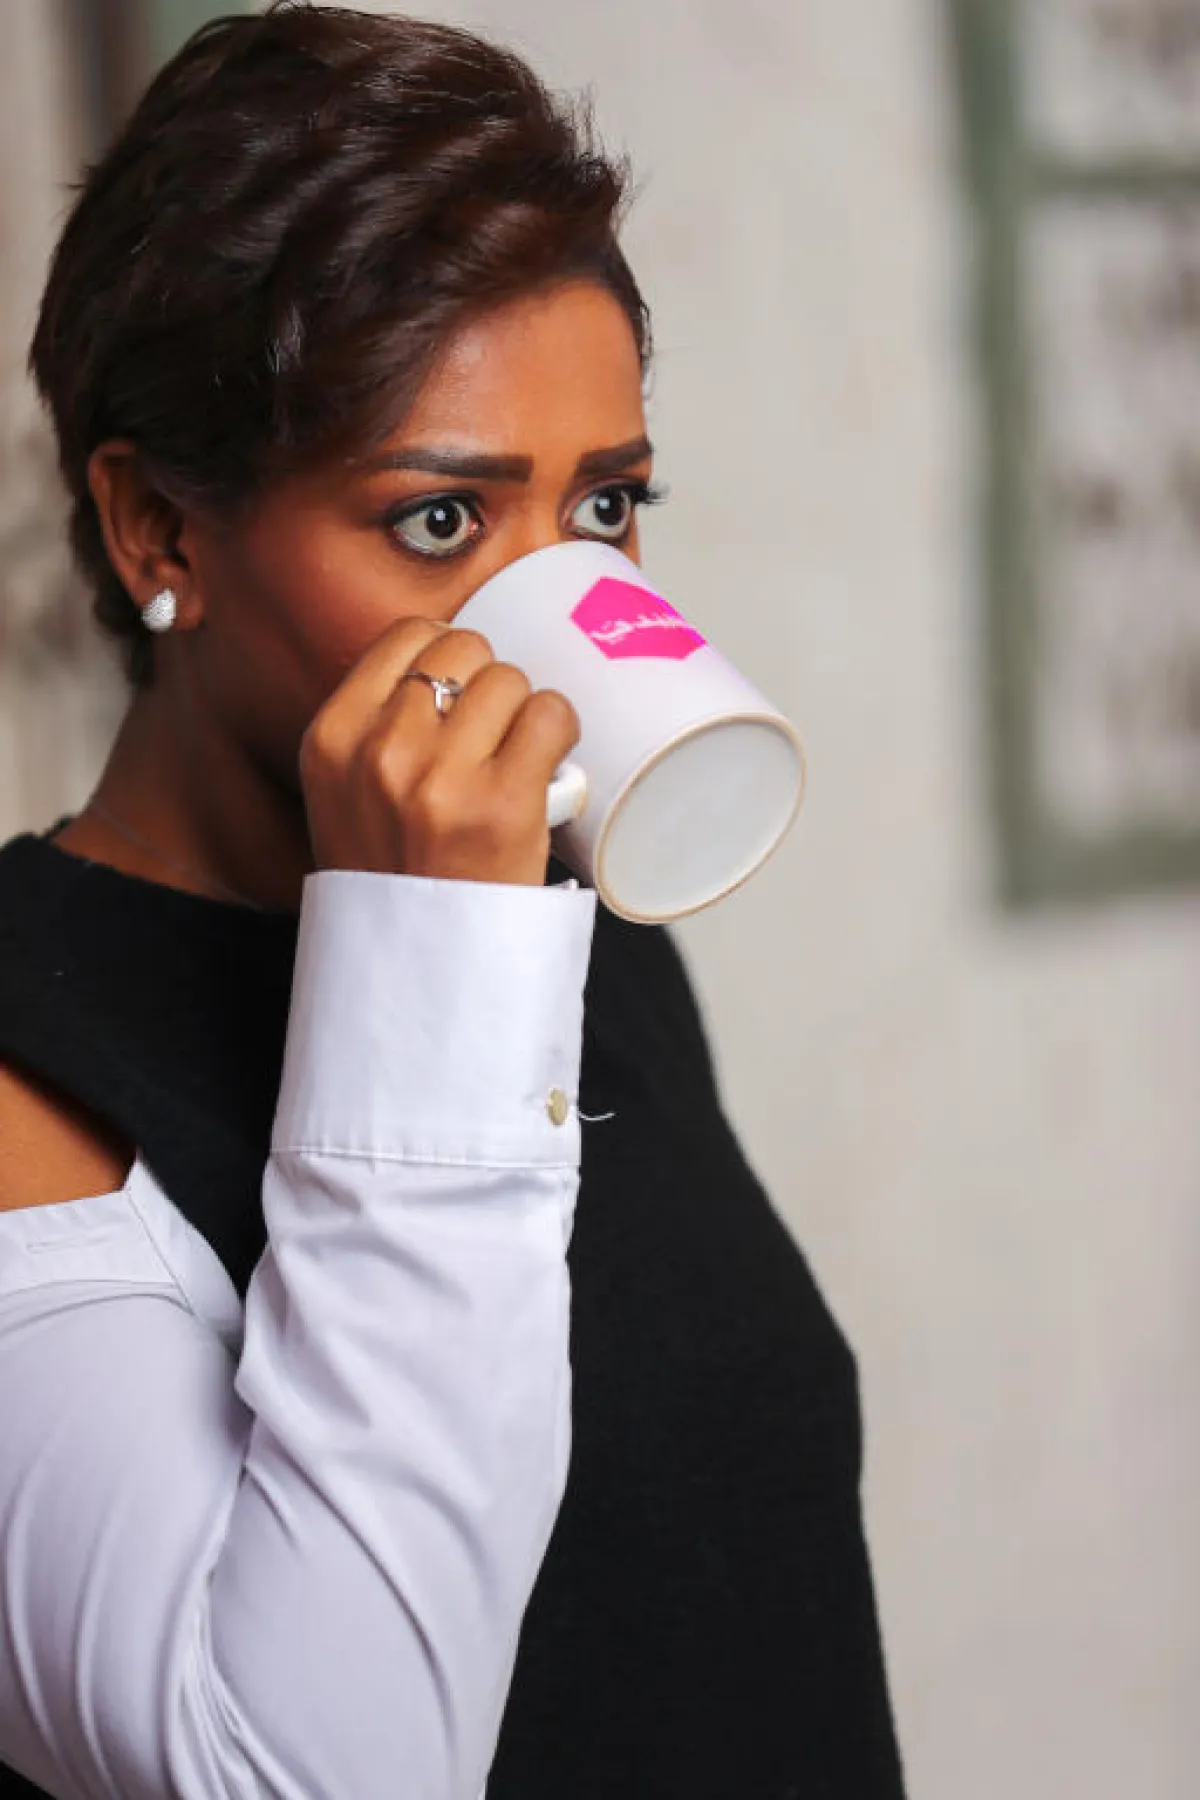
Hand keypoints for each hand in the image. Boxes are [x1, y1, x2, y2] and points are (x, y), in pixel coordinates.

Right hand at [298, 618, 581, 887]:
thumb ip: (373, 734)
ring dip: (526, 711)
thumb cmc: (394, 881)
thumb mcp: (344, 799)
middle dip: (488, 684)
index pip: (408, 635)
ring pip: (510, 679)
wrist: (420, 970)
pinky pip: (552, 715)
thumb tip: (445, 669)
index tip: (460, 692)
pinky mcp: (502, 804)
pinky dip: (561, 731)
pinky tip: (550, 761)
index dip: (446, 655)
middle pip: (466, 650)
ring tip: (519, 755)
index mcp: (332, 740)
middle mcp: (380, 751)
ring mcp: (442, 777)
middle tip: (493, 736)